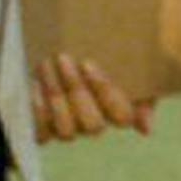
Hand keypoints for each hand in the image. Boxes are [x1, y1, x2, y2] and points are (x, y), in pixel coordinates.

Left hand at [33, 52, 154, 142]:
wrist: (71, 46)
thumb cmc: (108, 55)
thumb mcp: (132, 65)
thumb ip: (145, 91)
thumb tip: (145, 129)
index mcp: (121, 111)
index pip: (122, 115)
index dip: (104, 91)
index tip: (87, 62)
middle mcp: (95, 123)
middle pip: (93, 124)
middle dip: (76, 90)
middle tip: (63, 58)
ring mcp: (71, 127)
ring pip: (67, 130)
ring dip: (55, 96)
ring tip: (46, 64)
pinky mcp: (47, 127)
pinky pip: (43, 135)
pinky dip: (38, 113)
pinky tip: (35, 85)